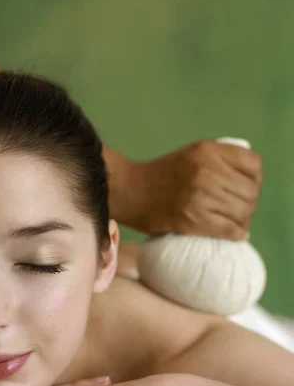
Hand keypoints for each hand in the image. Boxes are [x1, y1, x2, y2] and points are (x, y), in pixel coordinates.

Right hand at [130, 139, 262, 239]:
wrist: (129, 190)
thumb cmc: (162, 173)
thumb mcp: (193, 153)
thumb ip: (220, 160)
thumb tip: (251, 180)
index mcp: (208, 150)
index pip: (253, 165)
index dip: (255, 179)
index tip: (246, 187)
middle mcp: (207, 171)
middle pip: (250, 192)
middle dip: (248, 203)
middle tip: (238, 209)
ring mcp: (201, 196)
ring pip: (242, 212)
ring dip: (242, 220)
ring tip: (234, 221)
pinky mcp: (194, 219)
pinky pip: (230, 229)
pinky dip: (237, 234)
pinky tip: (237, 234)